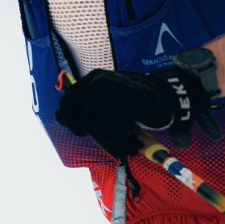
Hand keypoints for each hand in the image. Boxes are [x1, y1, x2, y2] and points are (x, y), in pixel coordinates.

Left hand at [55, 65, 221, 156]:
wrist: (165, 99)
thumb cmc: (134, 105)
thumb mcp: (107, 104)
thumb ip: (85, 108)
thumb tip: (59, 117)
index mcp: (91, 79)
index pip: (67, 103)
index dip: (70, 122)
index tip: (82, 133)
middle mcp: (99, 80)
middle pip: (82, 119)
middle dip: (95, 137)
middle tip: (111, 142)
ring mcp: (112, 87)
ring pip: (97, 127)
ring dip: (111, 142)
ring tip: (126, 144)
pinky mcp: (125, 98)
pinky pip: (113, 129)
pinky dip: (121, 142)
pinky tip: (131, 144)